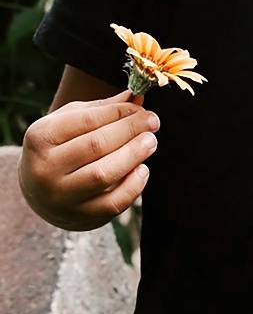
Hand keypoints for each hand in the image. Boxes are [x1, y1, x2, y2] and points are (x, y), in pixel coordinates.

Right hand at [18, 88, 159, 230]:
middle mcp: (44, 169)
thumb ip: (103, 109)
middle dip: (131, 130)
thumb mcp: (71, 121)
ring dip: (134, 155)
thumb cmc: (61, 146)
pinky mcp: (79, 218)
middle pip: (97, 145)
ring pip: (104, 174)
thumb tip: (136, 95)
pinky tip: (142, 169)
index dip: (120, 111)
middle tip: (152, 122)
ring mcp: (60, 197)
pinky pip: (113, 203)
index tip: (141, 108)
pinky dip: (134, 185)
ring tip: (150, 142)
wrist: (40, 191)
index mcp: (40, 138)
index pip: (88, 119)